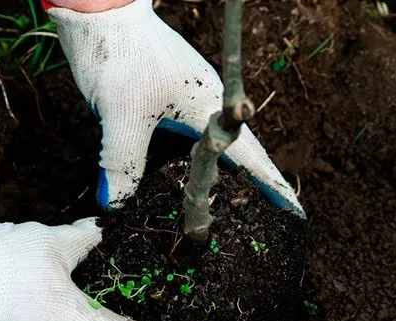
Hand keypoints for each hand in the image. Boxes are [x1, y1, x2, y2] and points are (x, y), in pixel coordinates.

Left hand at [45, 0, 305, 217]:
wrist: (100, 12)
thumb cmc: (120, 55)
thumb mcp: (121, 115)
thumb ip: (123, 163)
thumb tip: (114, 206)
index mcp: (210, 108)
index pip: (251, 158)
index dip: (273, 187)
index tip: (294, 212)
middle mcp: (203, 107)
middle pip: (231, 158)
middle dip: (244, 192)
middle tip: (255, 224)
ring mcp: (183, 103)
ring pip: (202, 152)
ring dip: (207, 180)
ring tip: (211, 214)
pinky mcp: (161, 102)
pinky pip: (178, 143)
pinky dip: (176, 166)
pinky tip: (166, 184)